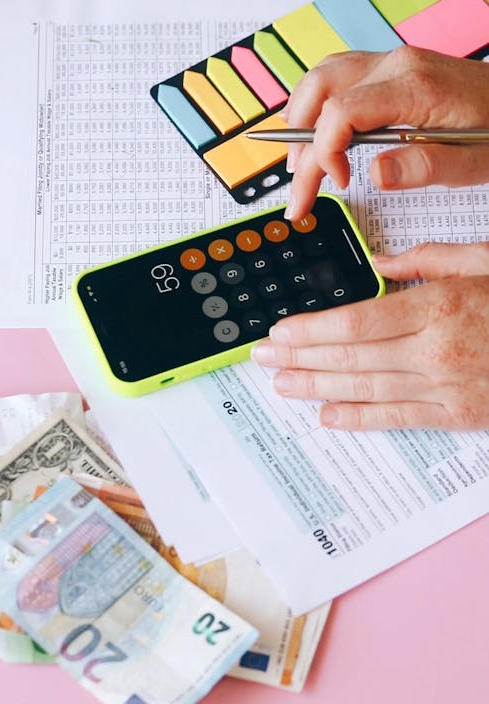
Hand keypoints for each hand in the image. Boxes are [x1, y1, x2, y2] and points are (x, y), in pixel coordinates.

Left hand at [251, 242, 488, 430]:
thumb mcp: (487, 261)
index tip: (281, 331)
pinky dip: (360, 419)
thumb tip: (384, 264)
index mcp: (442, 305)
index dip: (311, 331)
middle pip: (351, 358)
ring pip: (366, 390)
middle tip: (262, 359)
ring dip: (317, 389)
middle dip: (299, 359)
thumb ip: (432, 260)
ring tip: (282, 385)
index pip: (357, 322)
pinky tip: (328, 417)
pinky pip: (398, 420)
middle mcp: (437, 351)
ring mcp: (446, 388)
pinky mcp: (457, 416)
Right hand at [283, 47, 488, 219]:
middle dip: (300, 149)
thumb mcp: (470, 163)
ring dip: (300, 122)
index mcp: (414, 87)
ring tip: (299, 167)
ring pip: (321, 78)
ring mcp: (391, 62)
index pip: (341, 112)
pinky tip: (313, 133)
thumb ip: (422, 167)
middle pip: (320, 94)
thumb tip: (375, 174)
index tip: (338, 184)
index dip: (326, 153)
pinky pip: (338, 76)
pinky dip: (316, 105)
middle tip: (299, 195)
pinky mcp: (391, 68)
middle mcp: (396, 65)